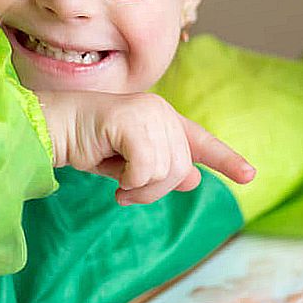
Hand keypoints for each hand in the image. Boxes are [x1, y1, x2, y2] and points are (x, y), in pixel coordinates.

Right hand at [37, 90, 254, 205]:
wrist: (52, 129)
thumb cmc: (86, 143)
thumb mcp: (128, 164)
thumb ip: (159, 169)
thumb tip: (194, 178)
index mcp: (163, 119)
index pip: (200, 141)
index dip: (225, 159)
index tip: (249, 175)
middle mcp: (161, 111)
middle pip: (180, 169)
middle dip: (154, 190)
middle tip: (125, 190)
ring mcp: (149, 113)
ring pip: (165, 172)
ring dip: (140, 190)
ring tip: (118, 184)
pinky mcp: (132, 120)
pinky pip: (146, 169)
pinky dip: (129, 182)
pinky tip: (112, 176)